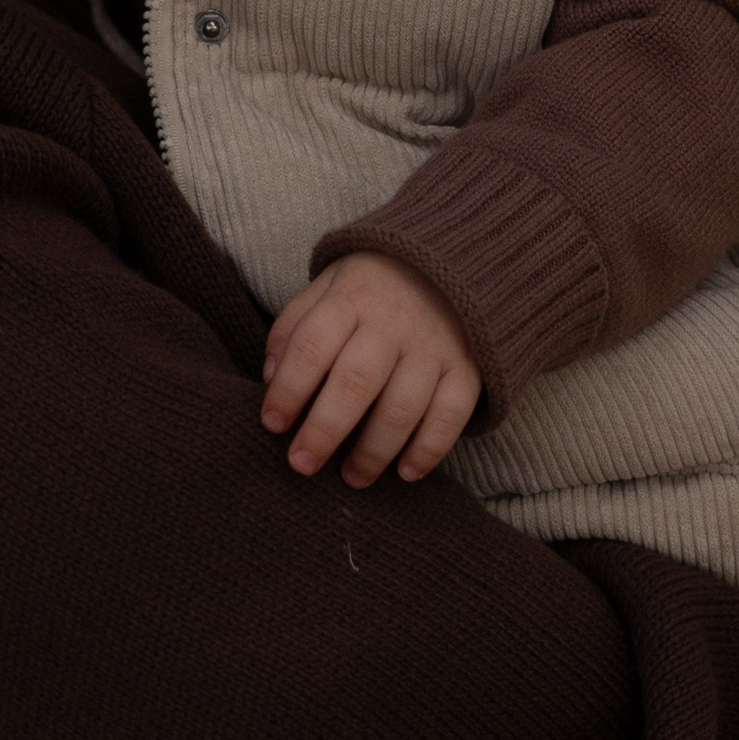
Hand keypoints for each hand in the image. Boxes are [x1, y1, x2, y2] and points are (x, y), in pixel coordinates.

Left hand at [260, 254, 482, 486]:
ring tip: (352, 478)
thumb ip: (294, 327)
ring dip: (374, 451)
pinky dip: (430, 448)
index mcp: (351, 298)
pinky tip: (406, 472)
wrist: (450, 261)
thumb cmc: (372, 287)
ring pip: (402, 407)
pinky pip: (451, 414)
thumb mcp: (327, 287)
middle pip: (355, 382)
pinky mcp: (468, 367)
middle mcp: (393, 321)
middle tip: (301, 464)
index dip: (289, 389)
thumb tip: (270, 379)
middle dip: (324, 430)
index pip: (312, 346)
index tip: (272, 424)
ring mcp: (434, 345)